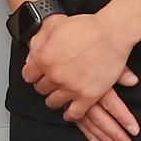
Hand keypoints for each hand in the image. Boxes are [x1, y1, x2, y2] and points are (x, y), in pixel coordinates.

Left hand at [23, 12, 140, 140]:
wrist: (112, 33)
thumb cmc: (86, 27)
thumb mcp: (54, 26)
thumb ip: (38, 41)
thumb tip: (30, 56)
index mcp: (44, 58)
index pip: (28, 75)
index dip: (33, 74)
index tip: (38, 75)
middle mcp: (55, 75)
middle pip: (41, 89)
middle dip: (45, 84)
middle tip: (52, 82)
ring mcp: (71, 87)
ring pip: (53, 102)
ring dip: (55, 99)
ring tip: (60, 94)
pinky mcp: (88, 96)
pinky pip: (74, 113)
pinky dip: (70, 114)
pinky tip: (70, 111)